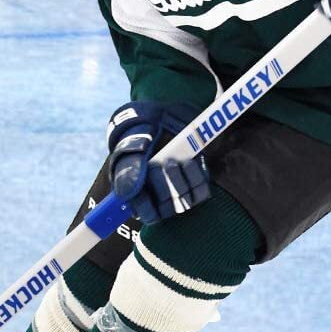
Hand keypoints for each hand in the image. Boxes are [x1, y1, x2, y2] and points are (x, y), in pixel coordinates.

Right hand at [107, 100, 209, 225]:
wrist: (161, 116)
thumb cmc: (140, 134)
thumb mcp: (129, 147)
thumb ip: (129, 169)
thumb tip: (127, 193)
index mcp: (138, 193)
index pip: (147, 215)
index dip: (148, 206)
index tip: (149, 186)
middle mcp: (159, 196)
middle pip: (167, 207)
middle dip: (167, 185)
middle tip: (166, 163)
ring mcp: (179, 191)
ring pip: (185, 201)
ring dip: (183, 180)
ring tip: (179, 160)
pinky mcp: (197, 183)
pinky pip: (202, 191)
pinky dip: (199, 177)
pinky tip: (193, 161)